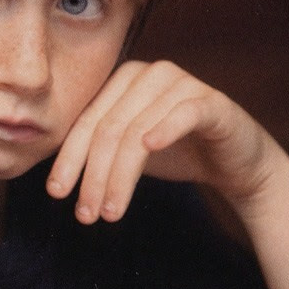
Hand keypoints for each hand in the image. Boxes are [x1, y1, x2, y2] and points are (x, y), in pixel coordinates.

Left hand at [46, 60, 280, 223]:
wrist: (235, 162)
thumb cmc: (176, 152)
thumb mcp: (128, 152)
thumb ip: (97, 151)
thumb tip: (53, 177)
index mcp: (123, 80)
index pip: (88, 121)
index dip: (69, 158)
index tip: (56, 193)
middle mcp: (149, 74)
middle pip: (109, 129)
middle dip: (93, 175)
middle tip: (86, 214)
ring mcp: (182, 83)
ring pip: (138, 131)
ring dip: (121, 176)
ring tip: (111, 212)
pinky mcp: (212, 102)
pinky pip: (183, 114)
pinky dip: (164, 131)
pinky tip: (150, 151)